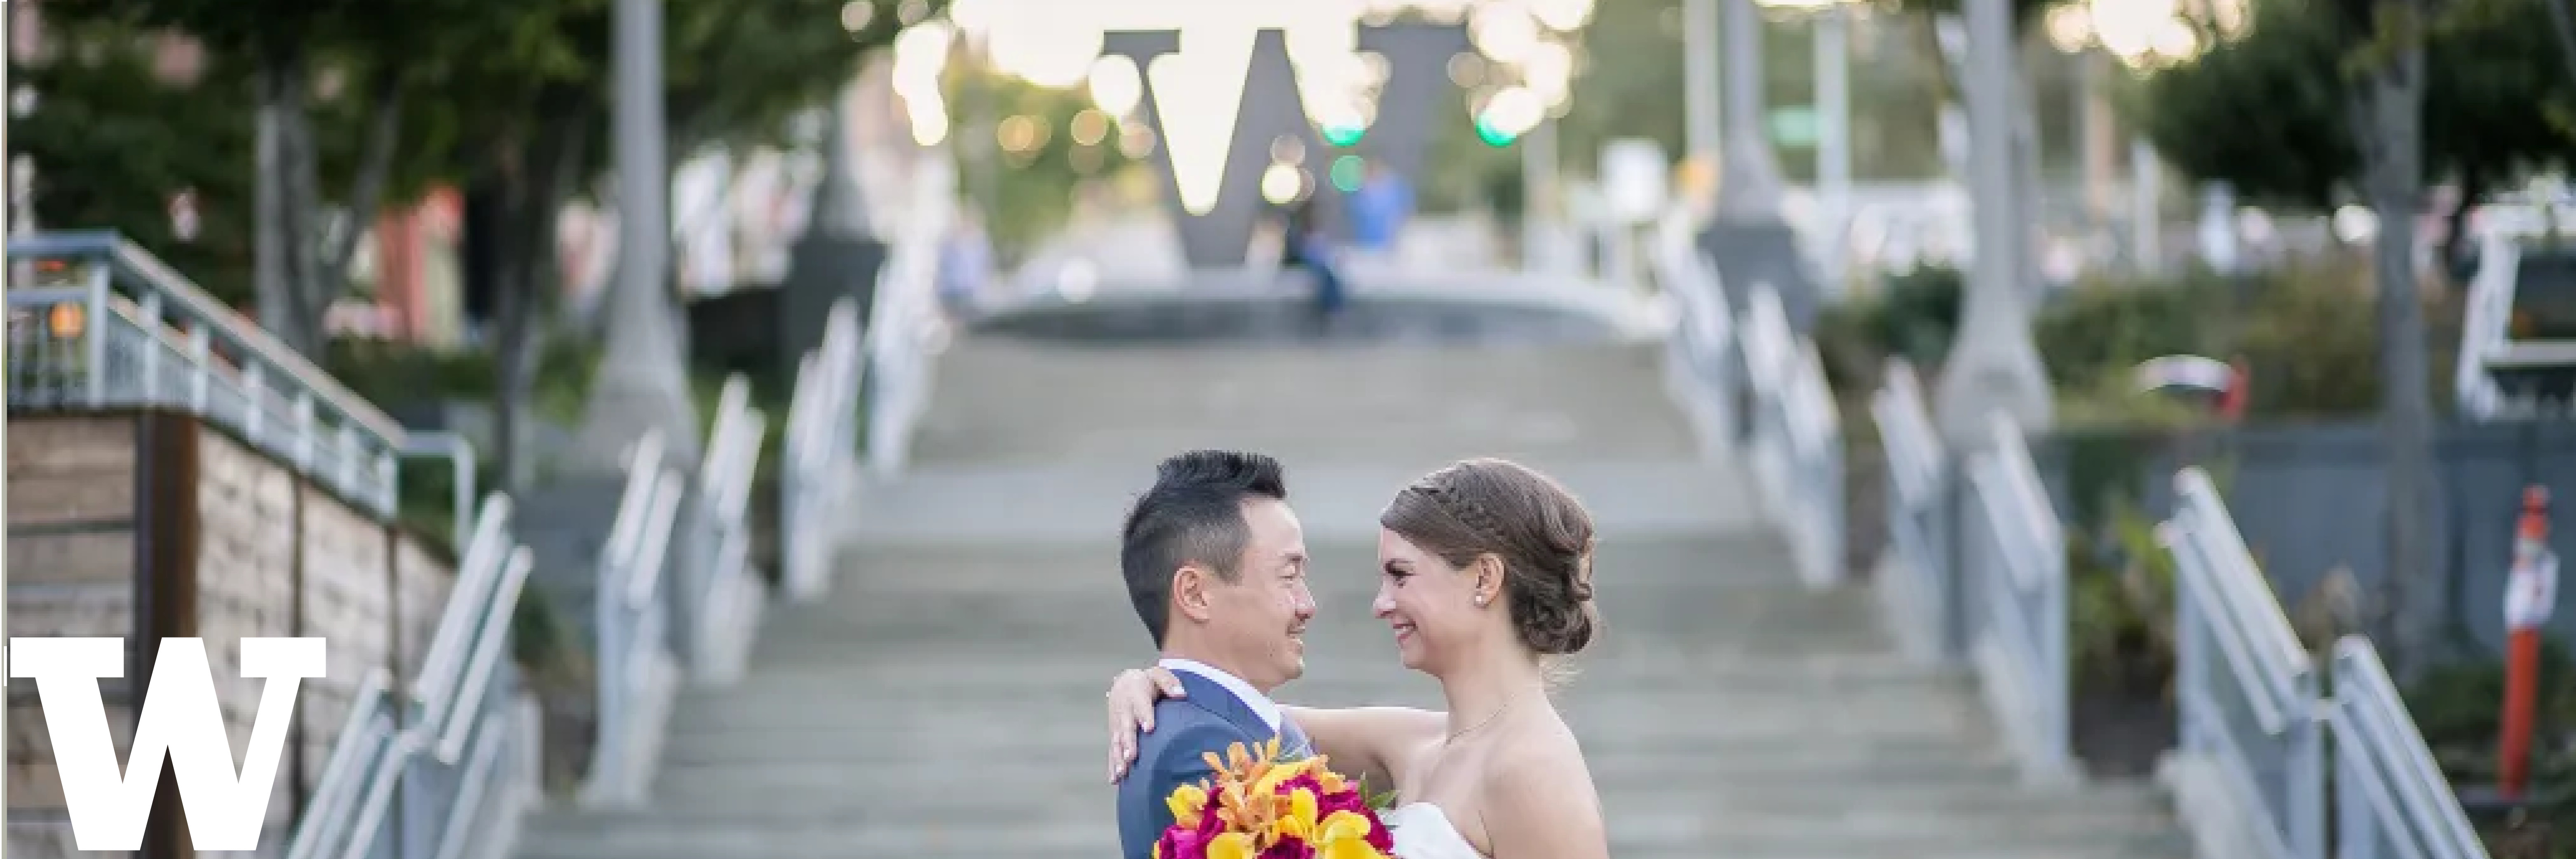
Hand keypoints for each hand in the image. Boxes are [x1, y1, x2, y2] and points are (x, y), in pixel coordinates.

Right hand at [1106, 666, 1184, 782]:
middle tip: (1131, 758)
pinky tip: (1115, 780)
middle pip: (1126, 727)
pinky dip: (1113, 764)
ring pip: (1117, 741)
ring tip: (1122, 773)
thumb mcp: (1159, 675)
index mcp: (1136, 694)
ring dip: (1119, 757)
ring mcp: (1117, 724)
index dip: (1145, 716)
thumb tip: (1181, 694)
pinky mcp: (1114, 734)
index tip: (1149, 728)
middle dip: (1128, 743)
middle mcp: (1124, 711)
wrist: (1123, 683)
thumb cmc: (1148, 681)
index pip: (1141, 705)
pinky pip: (1112, 750)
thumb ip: (1169, 683)